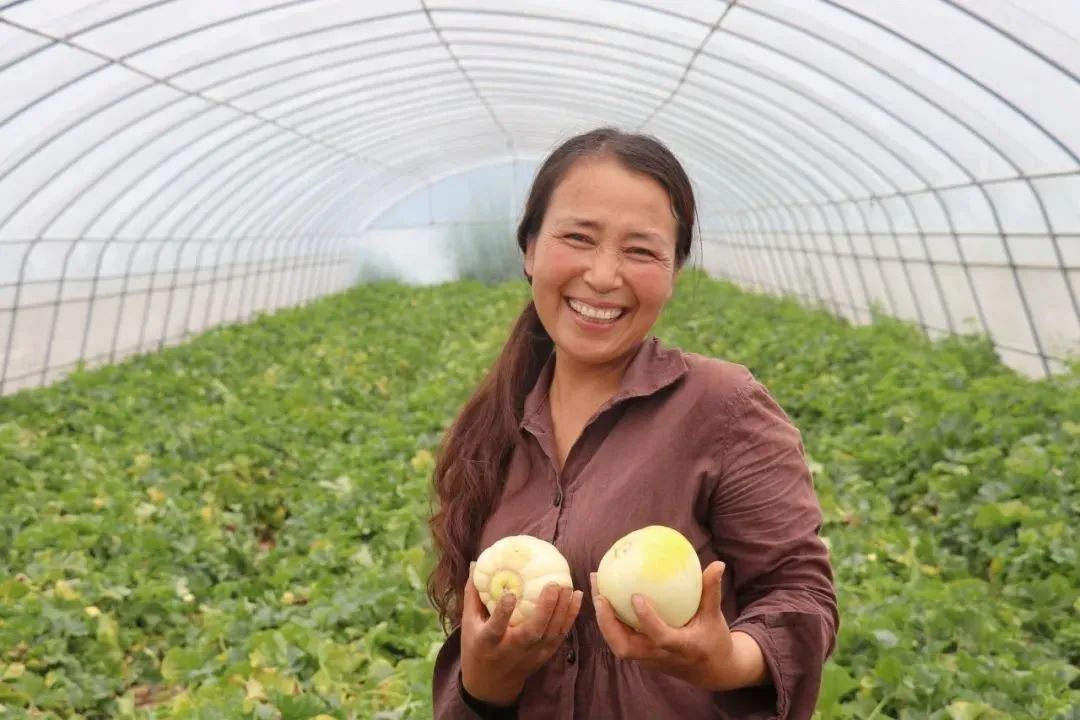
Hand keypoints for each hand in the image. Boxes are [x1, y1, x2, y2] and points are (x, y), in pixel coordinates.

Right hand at [461, 562, 584, 705]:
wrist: (491, 685)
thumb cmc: (477, 647)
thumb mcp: (468, 624)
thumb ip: (473, 595)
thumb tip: (475, 563)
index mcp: (488, 642)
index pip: (496, 628)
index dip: (503, 613)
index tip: (510, 594)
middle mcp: (511, 650)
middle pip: (532, 633)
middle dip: (544, 610)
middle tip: (553, 585)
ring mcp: (531, 654)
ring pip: (550, 634)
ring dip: (562, 610)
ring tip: (567, 586)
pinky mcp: (544, 656)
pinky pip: (560, 635)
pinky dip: (570, 616)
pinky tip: (576, 597)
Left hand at [590, 561, 767, 690]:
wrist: (711, 672)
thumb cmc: (714, 640)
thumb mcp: (715, 617)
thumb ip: (711, 591)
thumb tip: (718, 564)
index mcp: (679, 648)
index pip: (659, 637)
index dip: (646, 619)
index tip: (636, 596)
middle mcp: (658, 656)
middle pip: (624, 648)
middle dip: (607, 623)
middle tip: (600, 594)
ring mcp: (647, 659)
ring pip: (617, 644)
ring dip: (603, 619)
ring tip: (596, 587)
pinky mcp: (641, 656)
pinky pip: (619, 638)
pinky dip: (609, 619)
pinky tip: (604, 594)